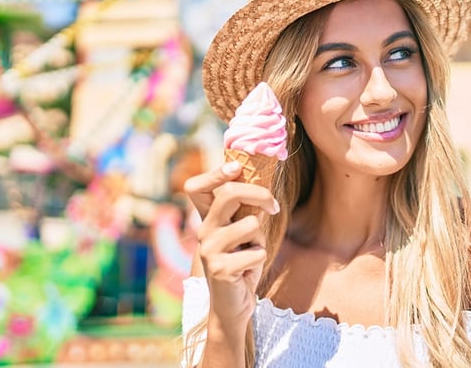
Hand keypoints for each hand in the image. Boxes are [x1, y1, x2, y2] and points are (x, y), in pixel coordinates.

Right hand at [184, 161, 279, 330]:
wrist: (232, 304)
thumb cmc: (242, 264)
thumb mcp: (243, 233)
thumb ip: (245, 211)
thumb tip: (261, 184)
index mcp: (208, 220)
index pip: (196, 187)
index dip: (215, 173)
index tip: (237, 167)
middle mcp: (204, 231)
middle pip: (230, 194)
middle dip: (260, 194)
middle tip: (273, 206)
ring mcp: (209, 249)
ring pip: (251, 224)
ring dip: (261, 239)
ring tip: (250, 254)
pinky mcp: (220, 268)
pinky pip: (257, 251)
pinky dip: (259, 260)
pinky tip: (246, 272)